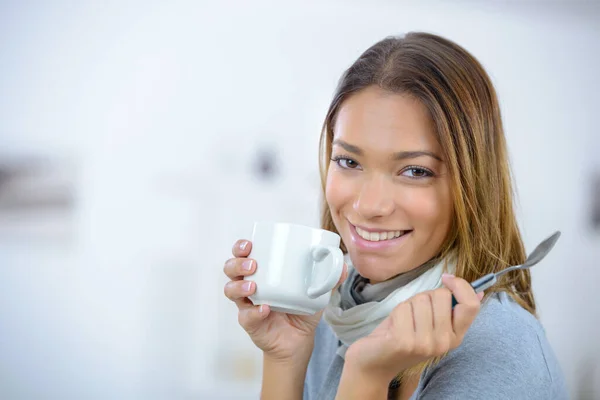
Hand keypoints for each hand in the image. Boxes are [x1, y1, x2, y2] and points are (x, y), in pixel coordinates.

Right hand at [223, 239, 347, 363]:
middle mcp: (249, 285)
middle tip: (253, 264)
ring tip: (254, 286)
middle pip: (231, 268)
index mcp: (262, 271)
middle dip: (237, 263)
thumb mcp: (317, 291)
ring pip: (230, 290)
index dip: (241, 246)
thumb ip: (329, 278)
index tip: (249, 244)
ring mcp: (247, 304)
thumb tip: (343, 264)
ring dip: (239, 286)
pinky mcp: (250, 323)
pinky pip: (245, 316)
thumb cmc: (302, 309)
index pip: (243, 254)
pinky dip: (253, 312)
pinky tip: (264, 309)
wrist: (299, 340)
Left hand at [344, 274, 482, 383]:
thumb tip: (479, 291)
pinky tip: (394, 327)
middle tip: (414, 313)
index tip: (446, 278)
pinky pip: (404, 308)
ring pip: (421, 299)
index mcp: (455, 336)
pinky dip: (396, 311)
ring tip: (403, 321)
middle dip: (425, 295)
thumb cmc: (403, 335)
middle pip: (442, 295)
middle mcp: (444, 342)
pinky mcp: (405, 342)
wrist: (375, 362)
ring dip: (408, 304)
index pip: (471, 305)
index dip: (461, 285)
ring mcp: (425, 344)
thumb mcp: (432, 323)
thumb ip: (451, 309)